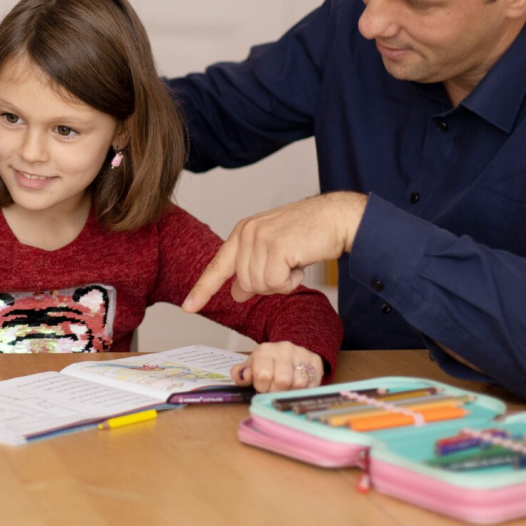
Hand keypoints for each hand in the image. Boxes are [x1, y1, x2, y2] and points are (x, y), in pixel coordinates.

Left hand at [182, 192, 366, 310]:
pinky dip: (291, 282)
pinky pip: (275, 284)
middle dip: (269, 284)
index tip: (188, 307)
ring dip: (282, 283)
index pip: (218, 266)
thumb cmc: (309, 234)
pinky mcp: (276, 247)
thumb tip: (237, 293)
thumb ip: (252, 268)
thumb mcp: (274, 251)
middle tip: (288, 266)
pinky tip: (300, 264)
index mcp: (242, 232)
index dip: (203, 289)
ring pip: (259, 286)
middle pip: (245, 284)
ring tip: (295, 261)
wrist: (337, 218)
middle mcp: (246, 233)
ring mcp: (260, 238)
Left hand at [232, 342, 323, 392]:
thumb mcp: (251, 367)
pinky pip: (313, 384)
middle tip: (275, 390)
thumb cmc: (267, 364)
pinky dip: (305, 390)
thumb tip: (242, 376)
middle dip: (277, 391)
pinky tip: (298, 386)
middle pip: (283, 381)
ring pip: (299, 384)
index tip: (263, 387)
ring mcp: (302, 354)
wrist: (289, 352)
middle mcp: (284, 349)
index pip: (263, 375)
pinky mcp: (315, 361)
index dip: (262, 387)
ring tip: (287, 388)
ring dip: (292, 392)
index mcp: (265, 350)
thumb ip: (240, 373)